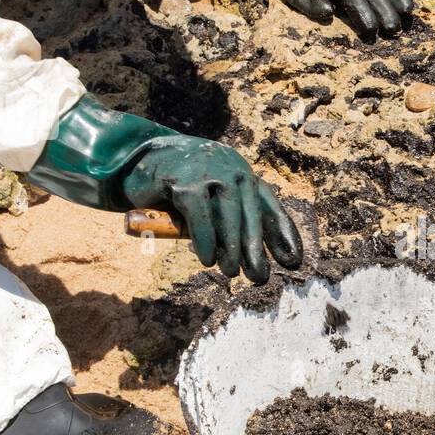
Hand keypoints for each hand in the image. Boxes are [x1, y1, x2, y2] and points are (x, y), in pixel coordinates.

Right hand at [122, 136, 302, 283]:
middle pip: (251, 215)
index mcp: (243, 174)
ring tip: (231, 273)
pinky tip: (207, 259)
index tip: (293, 261)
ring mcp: (210, 172)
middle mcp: (232, 169)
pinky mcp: (185, 181)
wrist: (142, 157)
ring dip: (230, 249)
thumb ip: (230, 219)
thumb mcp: (212, 199)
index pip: (270, 206)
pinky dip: (204, 240)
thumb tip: (253, 258)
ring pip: (227, 217)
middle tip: (259, 277)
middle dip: (256, 250)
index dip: (283, 235)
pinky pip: (200, 216)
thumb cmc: (181, 185)